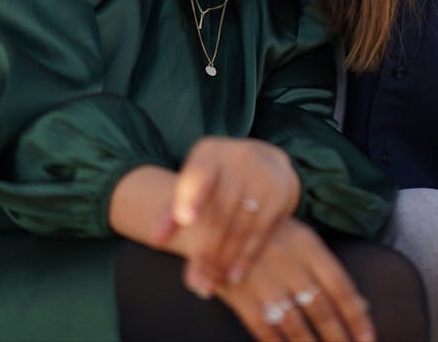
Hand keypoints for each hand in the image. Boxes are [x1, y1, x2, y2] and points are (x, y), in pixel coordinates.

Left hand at [160, 137, 300, 294]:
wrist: (268, 161)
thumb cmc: (221, 177)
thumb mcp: (196, 180)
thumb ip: (174, 208)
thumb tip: (157, 240)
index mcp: (210, 154)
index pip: (199, 175)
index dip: (192, 196)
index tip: (186, 220)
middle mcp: (239, 159)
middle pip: (218, 211)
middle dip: (205, 249)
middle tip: (194, 280)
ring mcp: (262, 175)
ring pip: (239, 225)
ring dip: (223, 260)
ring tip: (209, 284)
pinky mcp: (280, 195)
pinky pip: (260, 232)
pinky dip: (246, 257)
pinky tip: (233, 277)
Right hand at [215, 217, 374, 341]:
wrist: (213, 220)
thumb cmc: (266, 233)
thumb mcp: (300, 240)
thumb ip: (327, 271)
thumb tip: (363, 305)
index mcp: (307, 244)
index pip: (340, 286)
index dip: (356, 316)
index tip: (369, 338)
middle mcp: (290, 263)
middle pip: (321, 309)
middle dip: (339, 338)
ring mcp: (265, 282)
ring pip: (297, 326)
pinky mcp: (242, 298)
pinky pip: (266, 333)